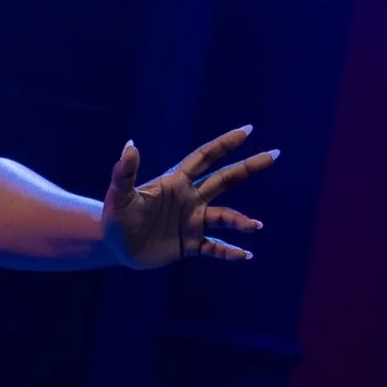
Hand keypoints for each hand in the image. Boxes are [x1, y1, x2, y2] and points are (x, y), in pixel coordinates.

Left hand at [103, 126, 276, 267]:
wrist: (112, 245)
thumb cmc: (115, 216)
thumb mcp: (119, 194)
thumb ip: (125, 171)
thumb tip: (130, 144)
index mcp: (176, 182)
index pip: (204, 158)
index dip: (224, 144)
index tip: (248, 130)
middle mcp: (190, 199)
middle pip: (224, 179)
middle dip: (248, 167)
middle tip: (273, 156)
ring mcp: (192, 222)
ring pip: (224, 218)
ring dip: (240, 221)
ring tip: (255, 226)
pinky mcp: (190, 245)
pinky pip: (215, 248)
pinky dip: (230, 252)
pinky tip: (245, 255)